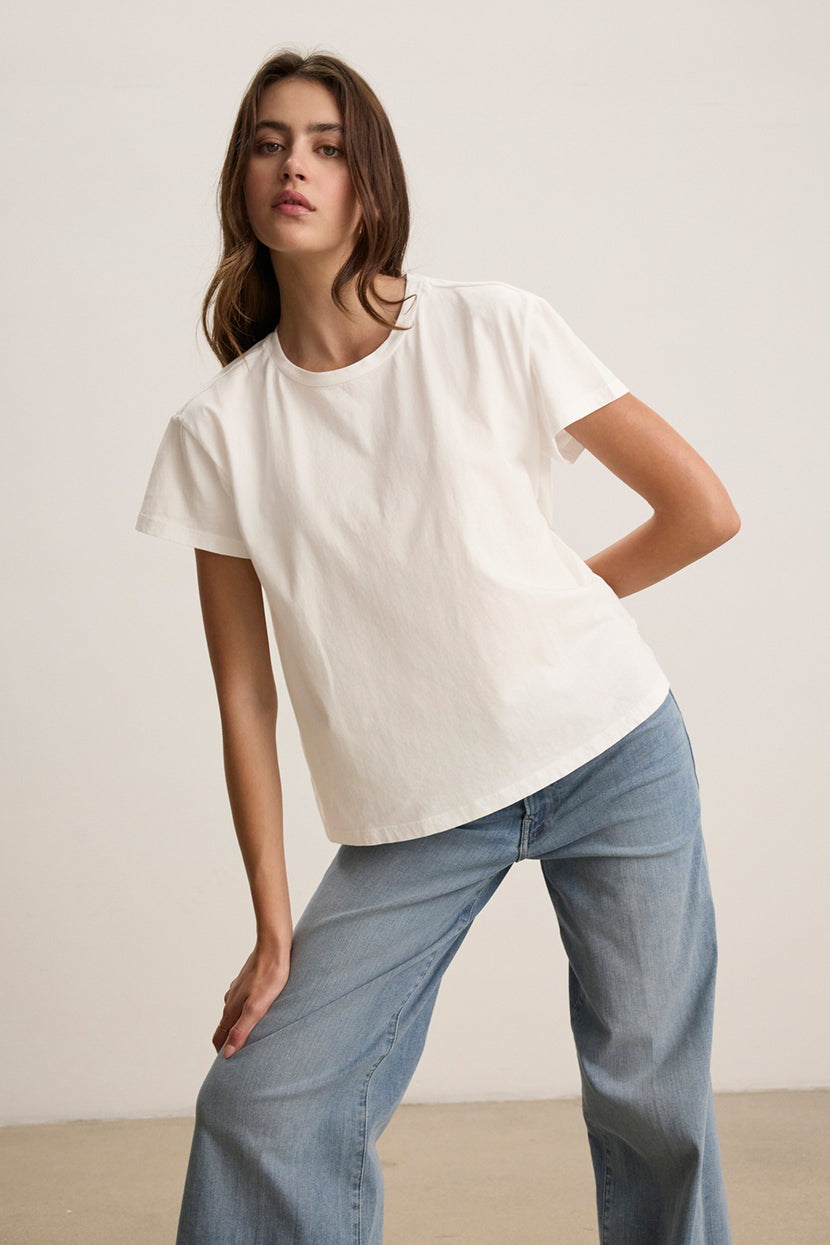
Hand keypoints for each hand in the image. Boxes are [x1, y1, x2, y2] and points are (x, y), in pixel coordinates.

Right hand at [213, 936, 291, 1057]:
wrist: (274, 946)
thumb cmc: (270, 976)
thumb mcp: (257, 1007)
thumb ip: (242, 1030)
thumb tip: (226, 1053)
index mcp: (232, 1008)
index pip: (219, 1036)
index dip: (221, 1051)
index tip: (225, 1066)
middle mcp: (231, 999)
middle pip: (225, 1025)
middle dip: (227, 1040)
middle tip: (237, 1054)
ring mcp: (239, 988)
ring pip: (233, 1011)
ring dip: (235, 1025)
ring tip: (247, 1035)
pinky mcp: (248, 980)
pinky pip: (242, 999)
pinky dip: (244, 1011)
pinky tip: (255, 1010)